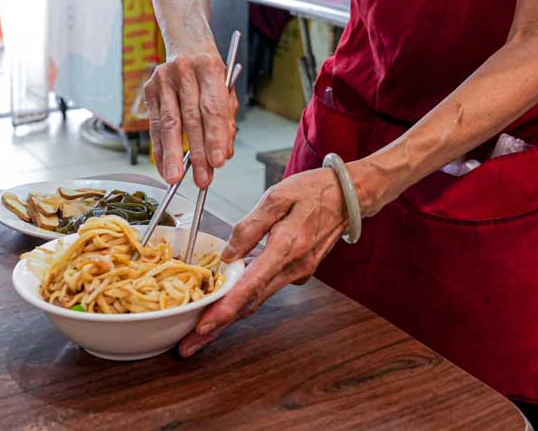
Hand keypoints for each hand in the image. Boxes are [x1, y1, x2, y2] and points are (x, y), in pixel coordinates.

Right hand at [143, 49, 238, 186]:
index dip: (215, 137)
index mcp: (209, 68)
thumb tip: (223, 154)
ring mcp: (163, 80)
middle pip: (191, 118)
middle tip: (202, 178)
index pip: (213, 108)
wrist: (187, 46)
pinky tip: (164, 166)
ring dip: (173, 155)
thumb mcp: (226, 92)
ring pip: (169, 123)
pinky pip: (155, 125)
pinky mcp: (149, 90)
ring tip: (175, 178)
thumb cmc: (210, 75)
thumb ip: (226, 122)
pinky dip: (160, 148)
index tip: (218, 162)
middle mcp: (184, 72)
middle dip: (196, 152)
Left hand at [177, 167, 351, 357]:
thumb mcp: (277, 196)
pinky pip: (267, 288)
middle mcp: (294, 268)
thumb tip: (227, 254)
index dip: (224, 309)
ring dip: (229, 316)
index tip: (202, 327)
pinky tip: (225, 303)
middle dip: (218, 326)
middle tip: (188, 346)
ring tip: (201, 330)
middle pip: (250, 303)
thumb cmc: (313, 190)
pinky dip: (245, 298)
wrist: (349, 196)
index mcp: (286, 247)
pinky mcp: (299, 272)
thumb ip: (250, 226)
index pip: (250, 286)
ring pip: (257, 300)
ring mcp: (299, 273)